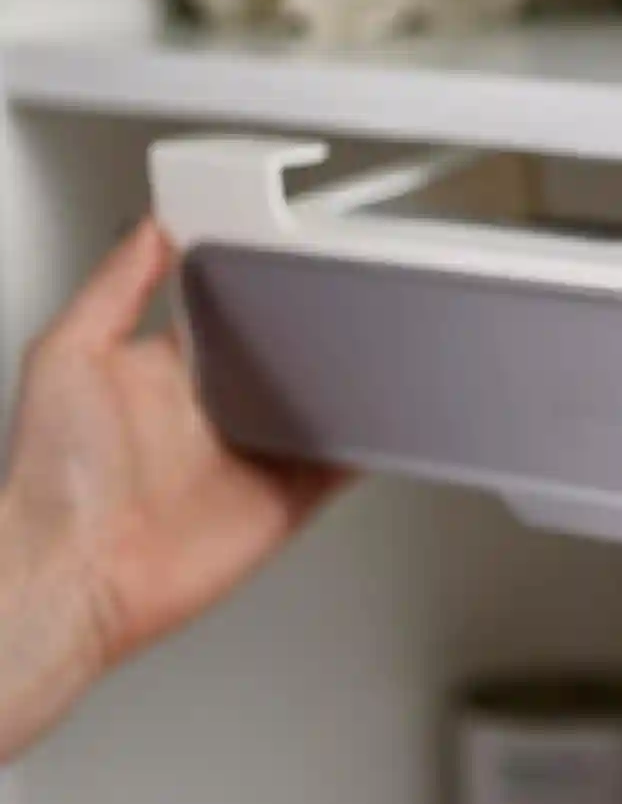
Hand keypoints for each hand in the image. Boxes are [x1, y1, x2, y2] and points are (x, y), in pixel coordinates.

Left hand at [0, 220, 344, 757]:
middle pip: (286, 354)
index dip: (260, 281)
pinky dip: (370, 444)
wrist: (75, 575)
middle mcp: (215, 409)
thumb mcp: (67, 353)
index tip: (292, 251)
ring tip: (382, 349)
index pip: (229, 309)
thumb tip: (152, 227)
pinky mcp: (287, 497)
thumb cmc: (53, 480)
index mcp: (167, 368)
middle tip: (352, 296)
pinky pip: (342, 464)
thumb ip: (116, 286)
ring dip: (350, 384)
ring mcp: (255, 454)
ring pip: (322, 405)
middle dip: (319, 329)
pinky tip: (386, 418)